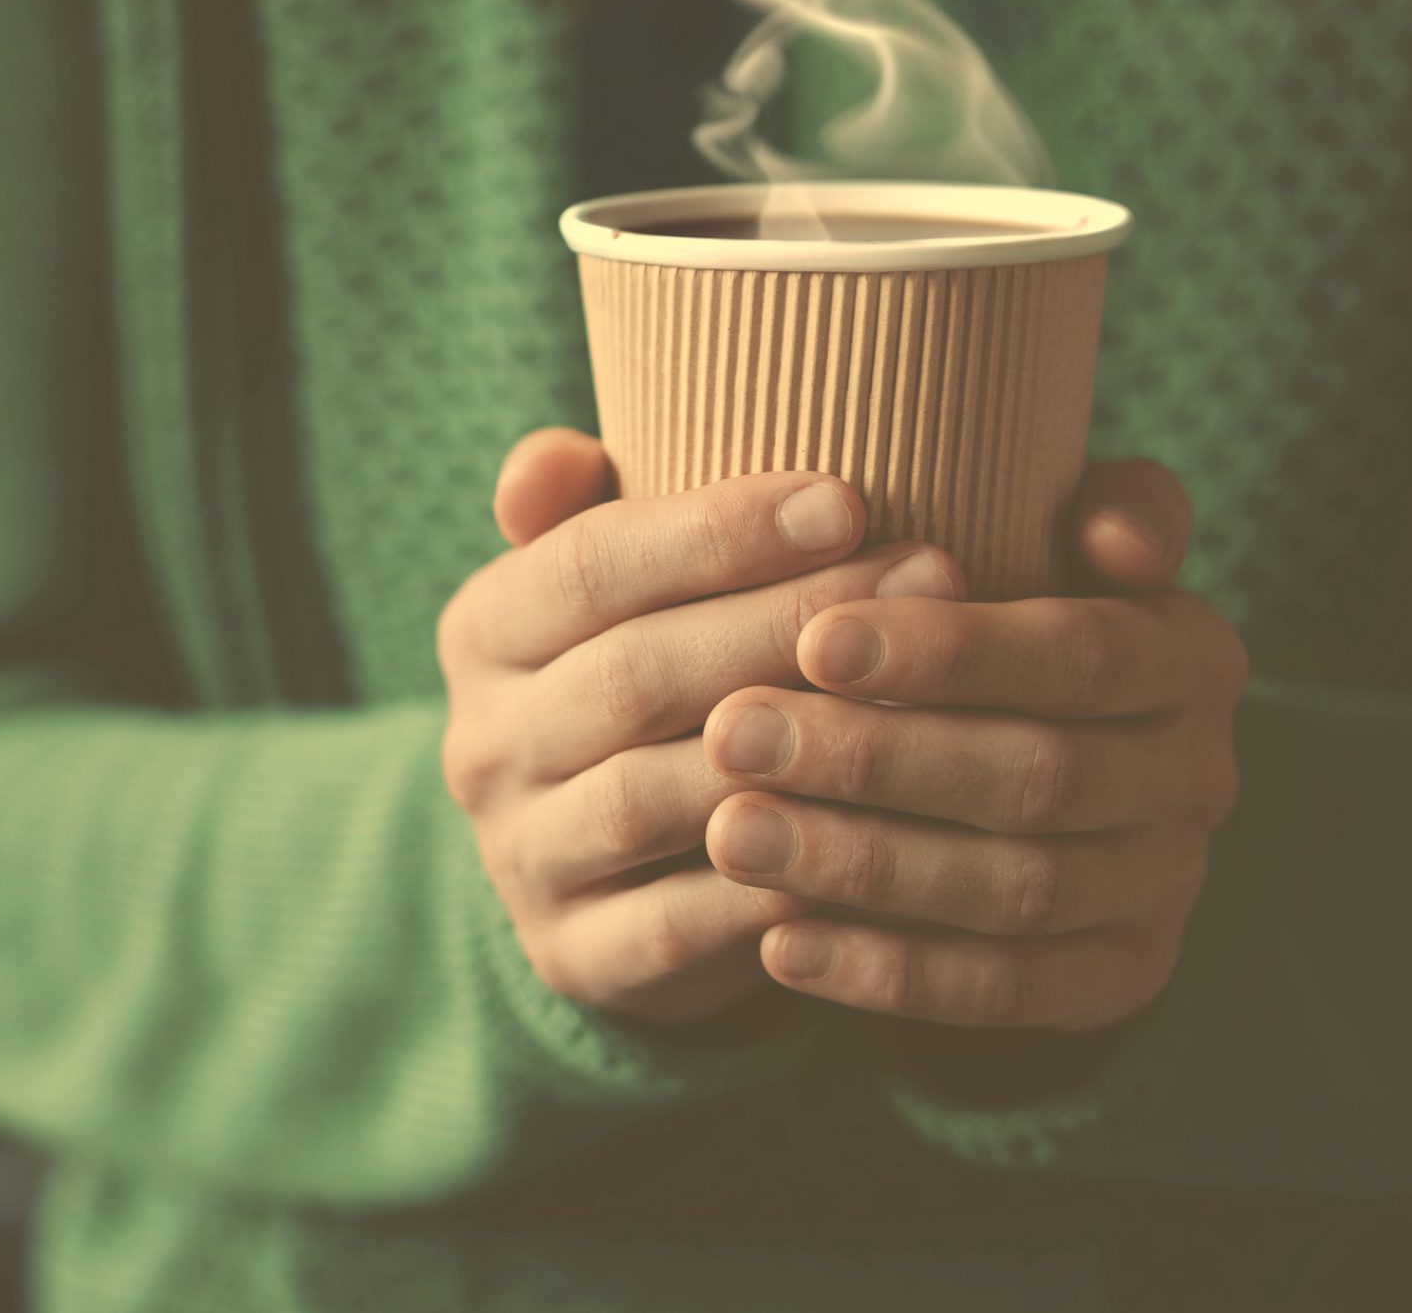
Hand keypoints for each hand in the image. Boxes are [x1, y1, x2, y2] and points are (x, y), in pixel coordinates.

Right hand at [438, 429, 966, 1023]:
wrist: (609, 871)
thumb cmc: (654, 681)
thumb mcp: (618, 587)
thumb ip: (592, 513)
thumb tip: (561, 454)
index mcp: (485, 631)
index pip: (590, 565)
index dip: (719, 532)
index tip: (850, 500)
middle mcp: (481, 745)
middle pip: (635, 674)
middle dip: (790, 620)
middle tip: (930, 573)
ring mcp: (521, 859)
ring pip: (657, 797)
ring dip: (796, 746)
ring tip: (925, 696)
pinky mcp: (574, 957)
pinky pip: (683, 922)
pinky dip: (779, 876)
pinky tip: (885, 830)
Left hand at [702, 458, 1246, 1031]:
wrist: (1066, 774)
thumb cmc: (1021, 626)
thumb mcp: (1064, 546)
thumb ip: (1101, 507)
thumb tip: (1107, 537)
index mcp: (1195, 657)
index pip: (1080, 655)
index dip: (949, 653)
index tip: (814, 640)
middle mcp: (1200, 778)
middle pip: (1036, 778)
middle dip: (873, 759)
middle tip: (732, 734)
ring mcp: (1168, 889)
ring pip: (1012, 892)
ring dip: (862, 868)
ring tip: (731, 832)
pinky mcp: (1122, 980)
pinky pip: (1002, 993)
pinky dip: (887, 973)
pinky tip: (777, 946)